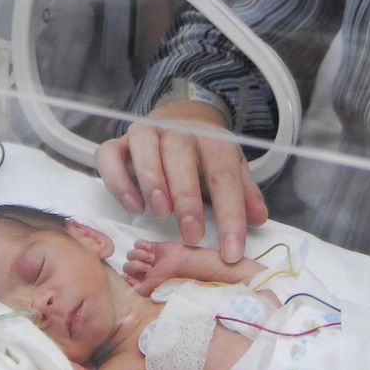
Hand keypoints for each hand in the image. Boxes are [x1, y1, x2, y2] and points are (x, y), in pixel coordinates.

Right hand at [96, 99, 267, 263]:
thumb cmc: (205, 156)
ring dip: (152, 180)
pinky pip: (110, 155)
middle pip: (181, 156)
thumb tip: (259, 218)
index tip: (231, 252)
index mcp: (212, 140)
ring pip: (145, 148)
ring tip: (160, 213)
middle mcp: (178, 131)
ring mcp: (146, 134)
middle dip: (187, 197)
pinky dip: (118, 180)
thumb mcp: (231, 169)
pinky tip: (133, 205)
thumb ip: (244, 193)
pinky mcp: (119, 143)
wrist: (179, 117)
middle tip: (191, 235)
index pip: (224, 176)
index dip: (230, 215)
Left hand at [122, 239, 194, 295]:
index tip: (142, 275)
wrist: (180, 260)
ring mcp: (144, 258)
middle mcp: (142, 270)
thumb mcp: (152, 286)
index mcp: (141, 281)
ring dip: (141, 255)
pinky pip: (137, 244)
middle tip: (149, 267)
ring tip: (152, 257)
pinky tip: (151, 249)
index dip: (131, 275)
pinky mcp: (149, 247)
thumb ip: (139, 289)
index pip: (126, 277)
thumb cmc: (168, 274)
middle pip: (127, 266)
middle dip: (137, 265)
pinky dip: (143, 245)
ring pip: (131, 254)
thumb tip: (127, 281)